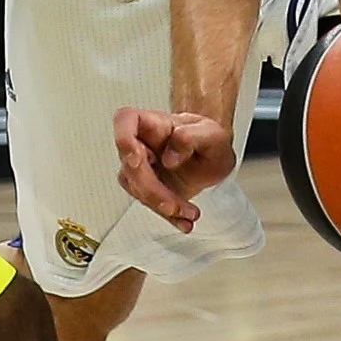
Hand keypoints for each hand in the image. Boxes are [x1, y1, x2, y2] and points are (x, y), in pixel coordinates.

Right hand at [113, 108, 237, 231]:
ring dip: (162, 206)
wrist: (216, 159)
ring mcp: (145, 168)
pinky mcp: (151, 188)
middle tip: (174, 203)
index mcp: (155, 125)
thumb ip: (190, 138)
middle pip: (130, 166)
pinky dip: (168, 216)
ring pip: (137, 189)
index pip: (126, 120)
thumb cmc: (210, 139)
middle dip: (151, 190)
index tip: (136, 160)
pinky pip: (150, 204)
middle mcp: (144, 145)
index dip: (124, 139)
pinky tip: (183, 221)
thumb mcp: (211, 134)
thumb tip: (169, 157)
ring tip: (188, 211)